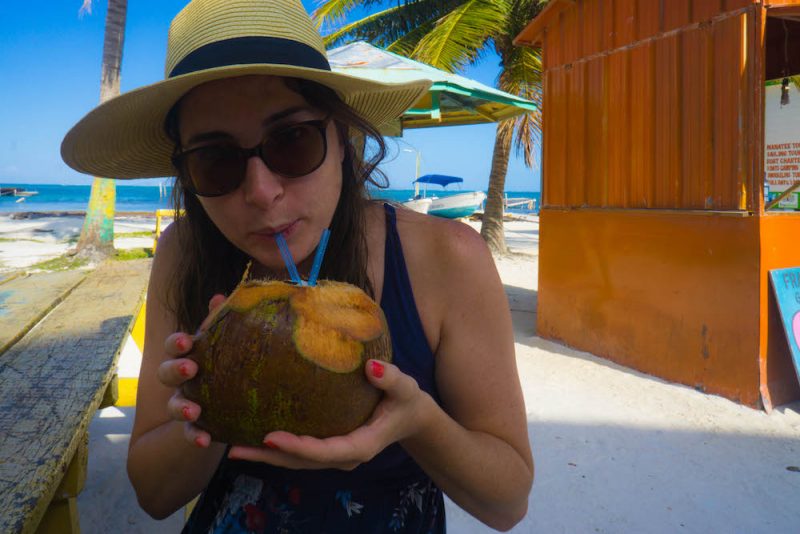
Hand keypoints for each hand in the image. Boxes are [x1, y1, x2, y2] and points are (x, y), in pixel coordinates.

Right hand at [157, 293, 226, 448]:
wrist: (221, 408)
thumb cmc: (222, 365)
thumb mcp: (222, 345)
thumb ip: (219, 322)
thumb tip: (220, 295)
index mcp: (188, 356)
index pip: (175, 345)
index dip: (177, 343)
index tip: (186, 342)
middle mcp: (180, 380)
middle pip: (167, 372)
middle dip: (176, 370)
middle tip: (191, 369)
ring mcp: (184, 404)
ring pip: (176, 404)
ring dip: (182, 407)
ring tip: (194, 411)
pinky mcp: (194, 428)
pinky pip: (190, 434)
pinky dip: (195, 437)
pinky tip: (204, 440)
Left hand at [226, 359, 432, 469]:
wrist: (410, 417)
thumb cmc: (405, 400)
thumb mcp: (405, 387)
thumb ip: (390, 379)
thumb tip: (370, 367)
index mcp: (360, 446)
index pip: (324, 451)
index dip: (297, 447)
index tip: (269, 436)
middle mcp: (344, 457)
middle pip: (300, 462)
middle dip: (268, 457)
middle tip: (234, 448)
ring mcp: (334, 455)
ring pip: (295, 461)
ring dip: (265, 456)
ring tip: (233, 447)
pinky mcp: (327, 448)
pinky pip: (298, 452)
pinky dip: (276, 448)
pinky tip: (253, 437)